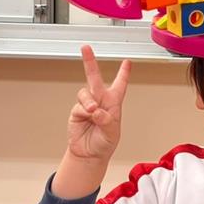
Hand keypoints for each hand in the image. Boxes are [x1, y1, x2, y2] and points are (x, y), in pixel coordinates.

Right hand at [67, 45, 130, 161]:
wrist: (89, 154)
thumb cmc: (104, 143)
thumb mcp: (112, 132)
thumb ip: (106, 120)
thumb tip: (96, 110)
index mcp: (114, 103)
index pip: (120, 85)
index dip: (123, 73)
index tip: (127, 62)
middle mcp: (100, 101)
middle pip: (95, 77)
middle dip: (90, 62)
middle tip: (86, 48)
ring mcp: (87, 105)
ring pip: (85, 92)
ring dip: (89, 100)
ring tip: (92, 110)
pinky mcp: (77, 112)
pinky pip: (79, 106)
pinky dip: (84, 110)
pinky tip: (87, 116)